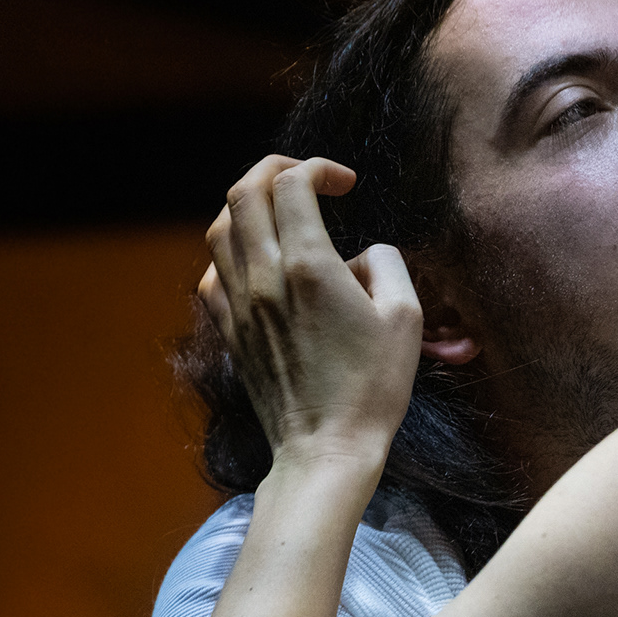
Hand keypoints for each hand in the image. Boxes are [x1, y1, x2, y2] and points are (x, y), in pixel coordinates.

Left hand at [201, 154, 422, 467]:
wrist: (326, 447)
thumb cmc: (373, 388)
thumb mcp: (406, 318)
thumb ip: (387, 264)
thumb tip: (363, 254)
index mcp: (309, 267)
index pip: (291, 184)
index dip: (318, 168)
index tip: (344, 183)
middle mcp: (263, 277)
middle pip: (244, 192)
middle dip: (275, 170)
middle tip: (306, 178)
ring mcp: (239, 304)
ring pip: (219, 227)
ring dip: (248, 205)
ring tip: (279, 212)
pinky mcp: (229, 330)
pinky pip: (211, 272)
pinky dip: (230, 252)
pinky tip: (256, 262)